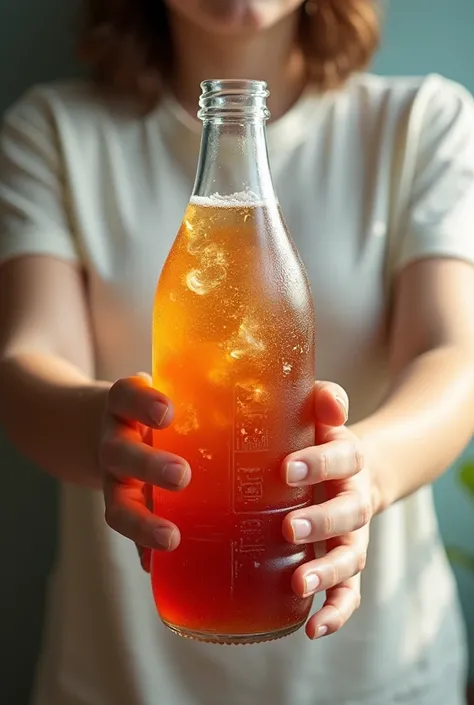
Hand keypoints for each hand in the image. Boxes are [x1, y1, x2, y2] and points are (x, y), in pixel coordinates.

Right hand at [99, 374, 189, 570]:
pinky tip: (158, 566)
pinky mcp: (118, 506)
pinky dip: (141, 549)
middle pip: (120, 452)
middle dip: (149, 466)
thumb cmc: (160, 408)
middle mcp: (113, 441)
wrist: (113, 426)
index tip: (167, 412)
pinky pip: (127, 533)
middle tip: (182, 475)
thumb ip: (205, 396)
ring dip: (144, 521)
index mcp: (126, 405)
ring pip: (117, 500)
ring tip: (171, 537)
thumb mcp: (171, 391)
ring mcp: (112, 478)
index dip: (143, 403)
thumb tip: (282, 412)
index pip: (126, 396)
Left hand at [282, 382, 373, 639]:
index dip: (318, 464)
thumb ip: (324, 403)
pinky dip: (336, 612)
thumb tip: (324, 397)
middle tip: (289, 528)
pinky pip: (347, 592)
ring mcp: (352, 535)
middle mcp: (354, 498)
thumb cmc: (323, 441)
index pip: (341, 457)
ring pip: (349, 557)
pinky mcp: (343, 563)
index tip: (287, 468)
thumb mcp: (324, 418)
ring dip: (326, 571)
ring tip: (299, 584)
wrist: (355, 470)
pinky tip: (313, 629)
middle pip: (348, 513)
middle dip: (321, 522)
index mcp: (348, 459)